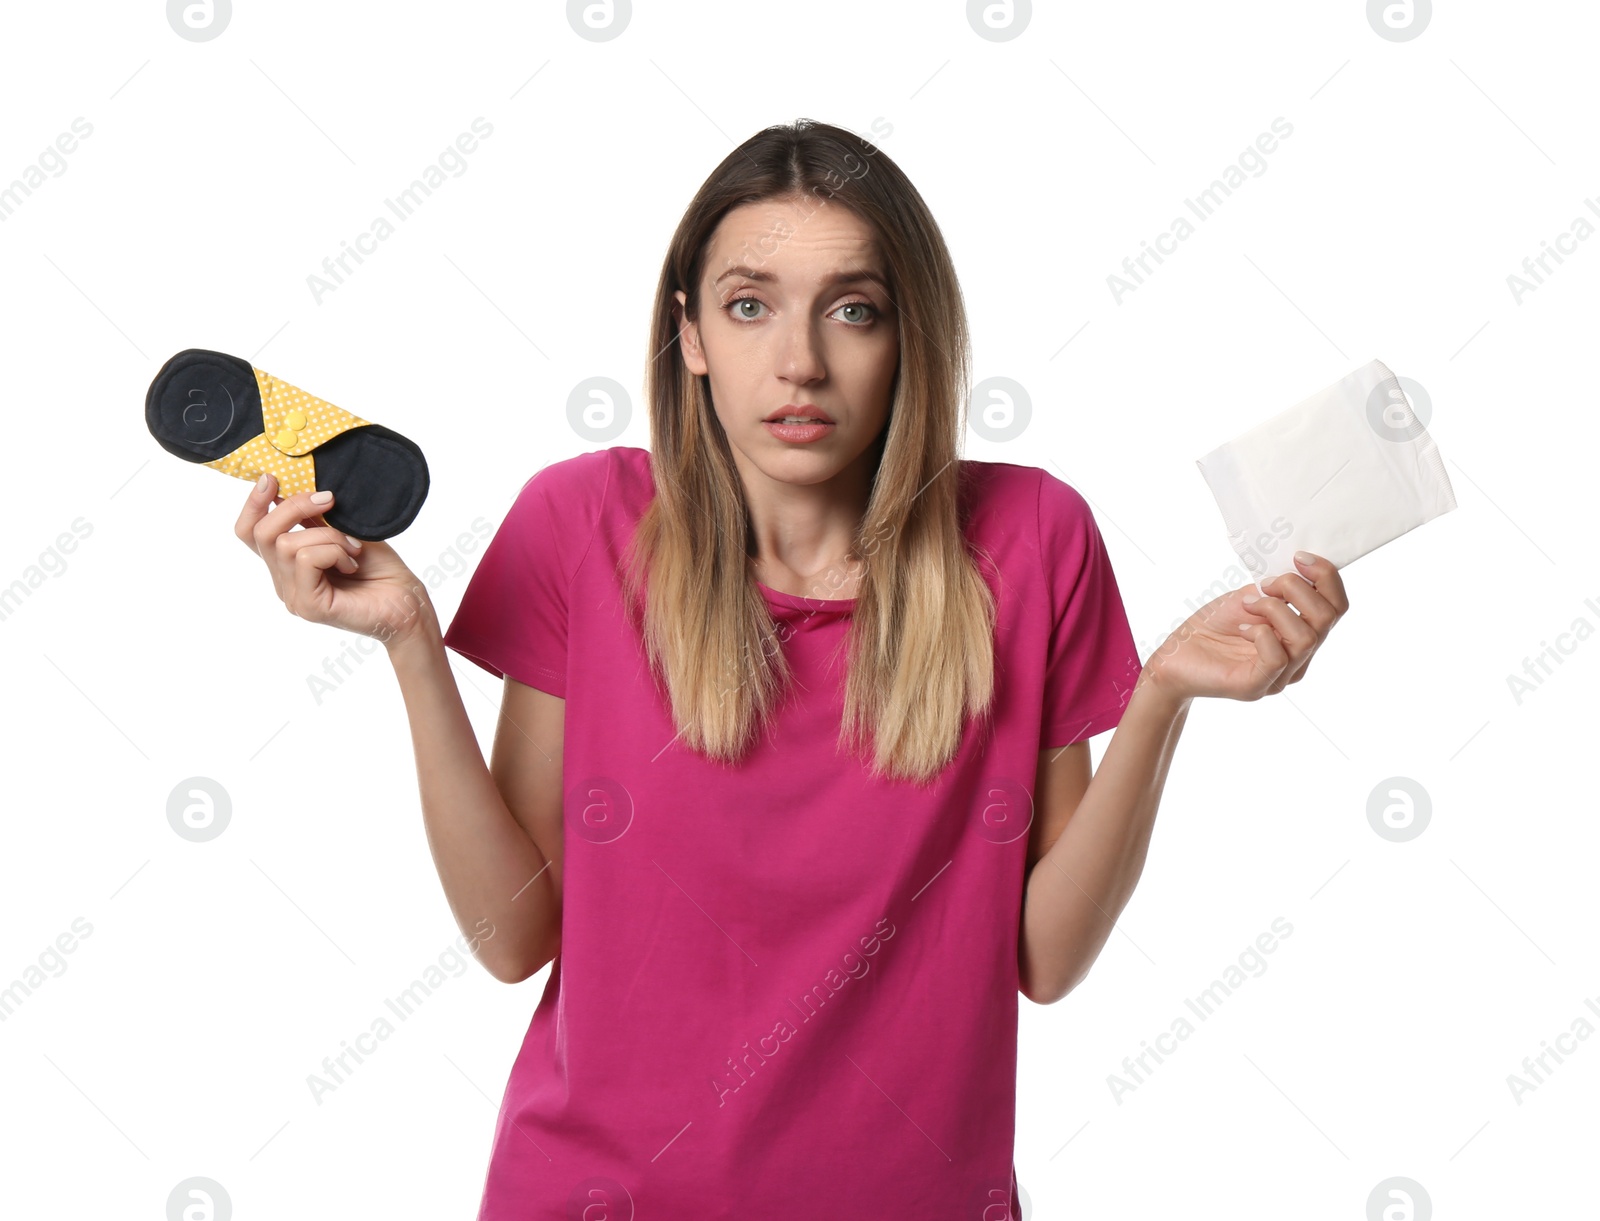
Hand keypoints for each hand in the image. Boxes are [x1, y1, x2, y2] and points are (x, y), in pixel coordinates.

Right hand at [235, 472, 433, 646]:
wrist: (409, 605)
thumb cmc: (381, 570)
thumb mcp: (343, 532)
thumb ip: (316, 517)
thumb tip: (293, 486)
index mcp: (287, 563)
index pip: (249, 533)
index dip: (254, 503)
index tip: (273, 479)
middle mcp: (283, 581)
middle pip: (262, 533)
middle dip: (295, 506)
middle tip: (330, 500)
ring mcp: (293, 596)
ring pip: (287, 544)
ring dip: (328, 536)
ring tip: (353, 548)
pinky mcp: (309, 606)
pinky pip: (306, 559)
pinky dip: (333, 552)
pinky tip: (352, 564)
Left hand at [1143, 552, 1347, 702]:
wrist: (1175, 654)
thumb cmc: (1213, 626)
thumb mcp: (1251, 597)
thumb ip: (1279, 589)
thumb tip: (1303, 568)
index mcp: (1301, 634)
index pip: (1337, 607)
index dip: (1326, 576)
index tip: (1298, 557)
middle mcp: (1299, 659)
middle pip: (1328, 618)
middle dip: (1297, 588)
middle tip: (1264, 585)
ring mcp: (1281, 676)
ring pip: (1306, 637)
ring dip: (1274, 608)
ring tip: (1247, 605)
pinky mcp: (1257, 686)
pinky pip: (1278, 656)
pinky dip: (1261, 632)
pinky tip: (1242, 628)